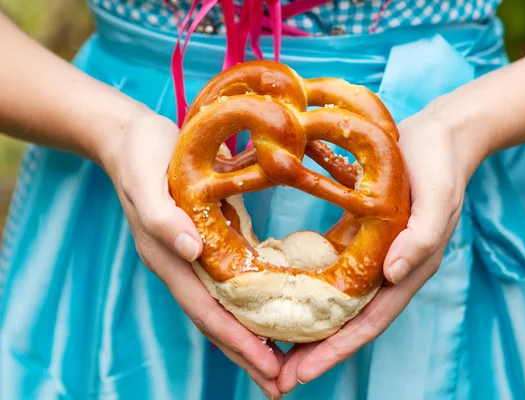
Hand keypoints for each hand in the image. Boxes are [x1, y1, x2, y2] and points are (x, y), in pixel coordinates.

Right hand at [101, 111, 284, 398]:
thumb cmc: (141, 154)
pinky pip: (225, 285)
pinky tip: (265, 314)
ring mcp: (188, 258)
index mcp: (167, 256)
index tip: (267, 367)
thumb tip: (189, 252)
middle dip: (246, 354)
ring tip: (277, 364)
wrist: (129, 138)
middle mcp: (179, 265)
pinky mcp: (199, 244)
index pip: (206, 310)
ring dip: (247, 338)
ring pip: (221, 308)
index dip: (236, 340)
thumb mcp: (147, 177)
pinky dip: (244, 307)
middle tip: (280, 384)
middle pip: (215, 320)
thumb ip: (161, 216)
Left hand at [277, 106, 482, 393]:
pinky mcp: (360, 236)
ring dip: (308, 325)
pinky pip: (332, 270)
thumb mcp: (437, 198)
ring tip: (272, 346)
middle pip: (348, 321)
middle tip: (276, 377)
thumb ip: (421, 238)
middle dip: (316, 351)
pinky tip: (282, 294)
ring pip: (337, 301)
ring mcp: (373, 255)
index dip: (337, 350)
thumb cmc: (440, 165)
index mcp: (408, 270)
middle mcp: (389, 271)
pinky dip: (310, 288)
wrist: (440, 135)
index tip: (302, 374)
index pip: (369, 322)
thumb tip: (392, 276)